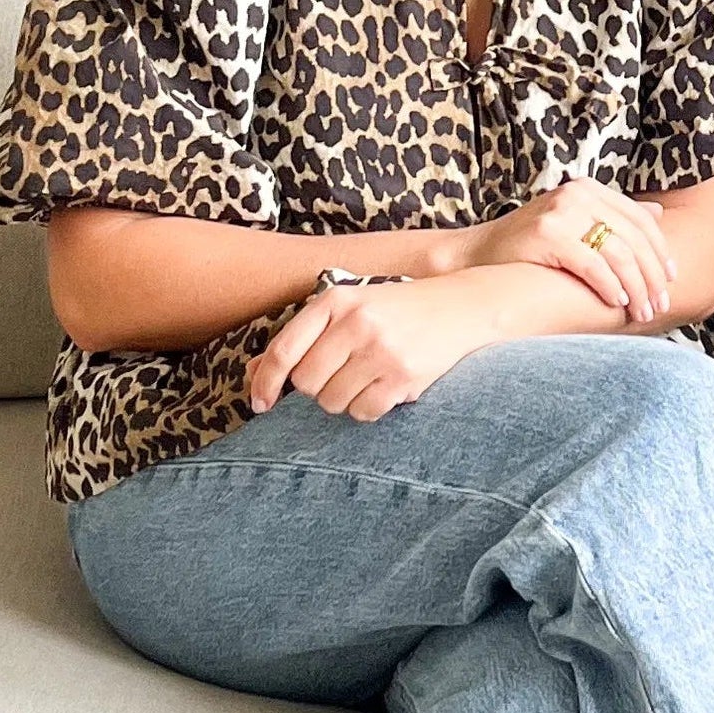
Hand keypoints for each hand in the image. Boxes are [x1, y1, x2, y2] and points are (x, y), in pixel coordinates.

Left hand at [247, 273, 499, 422]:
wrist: (462, 306)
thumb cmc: (397, 309)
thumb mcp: (350, 307)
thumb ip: (303, 336)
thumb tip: (251, 372)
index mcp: (336, 300)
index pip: (283, 350)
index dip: (264, 382)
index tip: (260, 403)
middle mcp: (356, 323)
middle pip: (306, 383)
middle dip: (316, 389)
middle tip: (340, 376)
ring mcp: (381, 350)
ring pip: (332, 402)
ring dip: (343, 400)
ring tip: (366, 379)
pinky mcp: (403, 376)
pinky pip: (363, 412)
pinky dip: (368, 409)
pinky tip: (384, 388)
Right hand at [457, 181, 677, 322]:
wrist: (477, 255)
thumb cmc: (530, 246)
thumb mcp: (575, 223)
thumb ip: (613, 218)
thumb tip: (658, 214)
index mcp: (589, 189)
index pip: (640, 219)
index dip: (660, 251)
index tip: (672, 279)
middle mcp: (578, 194)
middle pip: (634, 237)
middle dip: (652, 275)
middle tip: (661, 304)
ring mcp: (563, 212)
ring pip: (619, 253)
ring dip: (636, 287)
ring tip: (643, 312)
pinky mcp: (548, 235)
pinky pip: (593, 264)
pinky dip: (610, 286)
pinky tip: (617, 303)